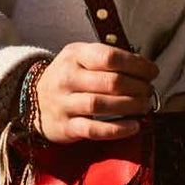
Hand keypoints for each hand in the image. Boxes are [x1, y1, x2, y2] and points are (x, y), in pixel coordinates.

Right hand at [35, 43, 159, 141]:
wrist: (32, 98)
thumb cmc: (69, 76)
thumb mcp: (80, 57)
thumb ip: (107, 58)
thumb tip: (144, 69)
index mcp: (75, 55)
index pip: (110, 57)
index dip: (137, 65)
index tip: (152, 72)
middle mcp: (67, 77)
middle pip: (110, 82)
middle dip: (137, 87)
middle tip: (148, 91)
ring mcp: (64, 103)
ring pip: (101, 105)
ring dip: (130, 106)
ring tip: (144, 106)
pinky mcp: (65, 127)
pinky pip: (93, 130)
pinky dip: (117, 130)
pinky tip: (133, 127)